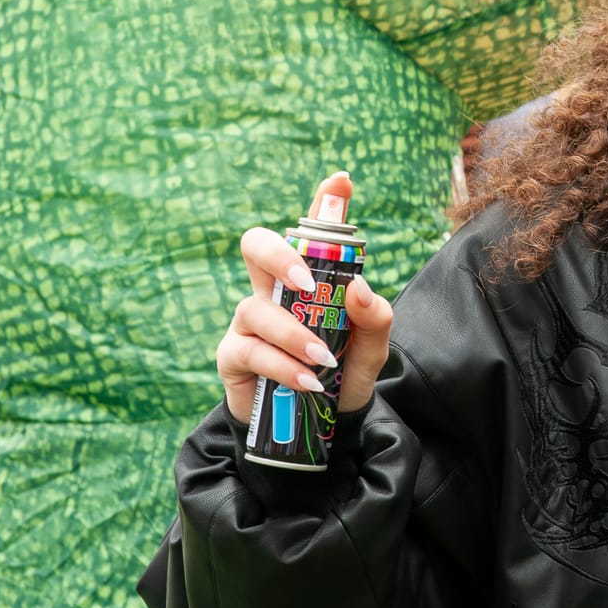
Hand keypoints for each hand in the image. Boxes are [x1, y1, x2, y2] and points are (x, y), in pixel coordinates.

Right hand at [216, 173, 393, 422]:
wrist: (323, 426)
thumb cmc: (345, 374)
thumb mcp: (372, 347)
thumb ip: (374, 317)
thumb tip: (357, 287)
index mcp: (309, 279)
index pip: (312, 233)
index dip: (325, 203)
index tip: (341, 180)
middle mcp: (273, 291)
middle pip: (254, 246)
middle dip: (277, 254)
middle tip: (307, 280)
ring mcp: (249, 322)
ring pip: (256, 308)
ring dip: (294, 334)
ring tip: (325, 359)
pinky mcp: (233, 356)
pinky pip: (249, 350)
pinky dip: (282, 364)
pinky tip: (308, 380)